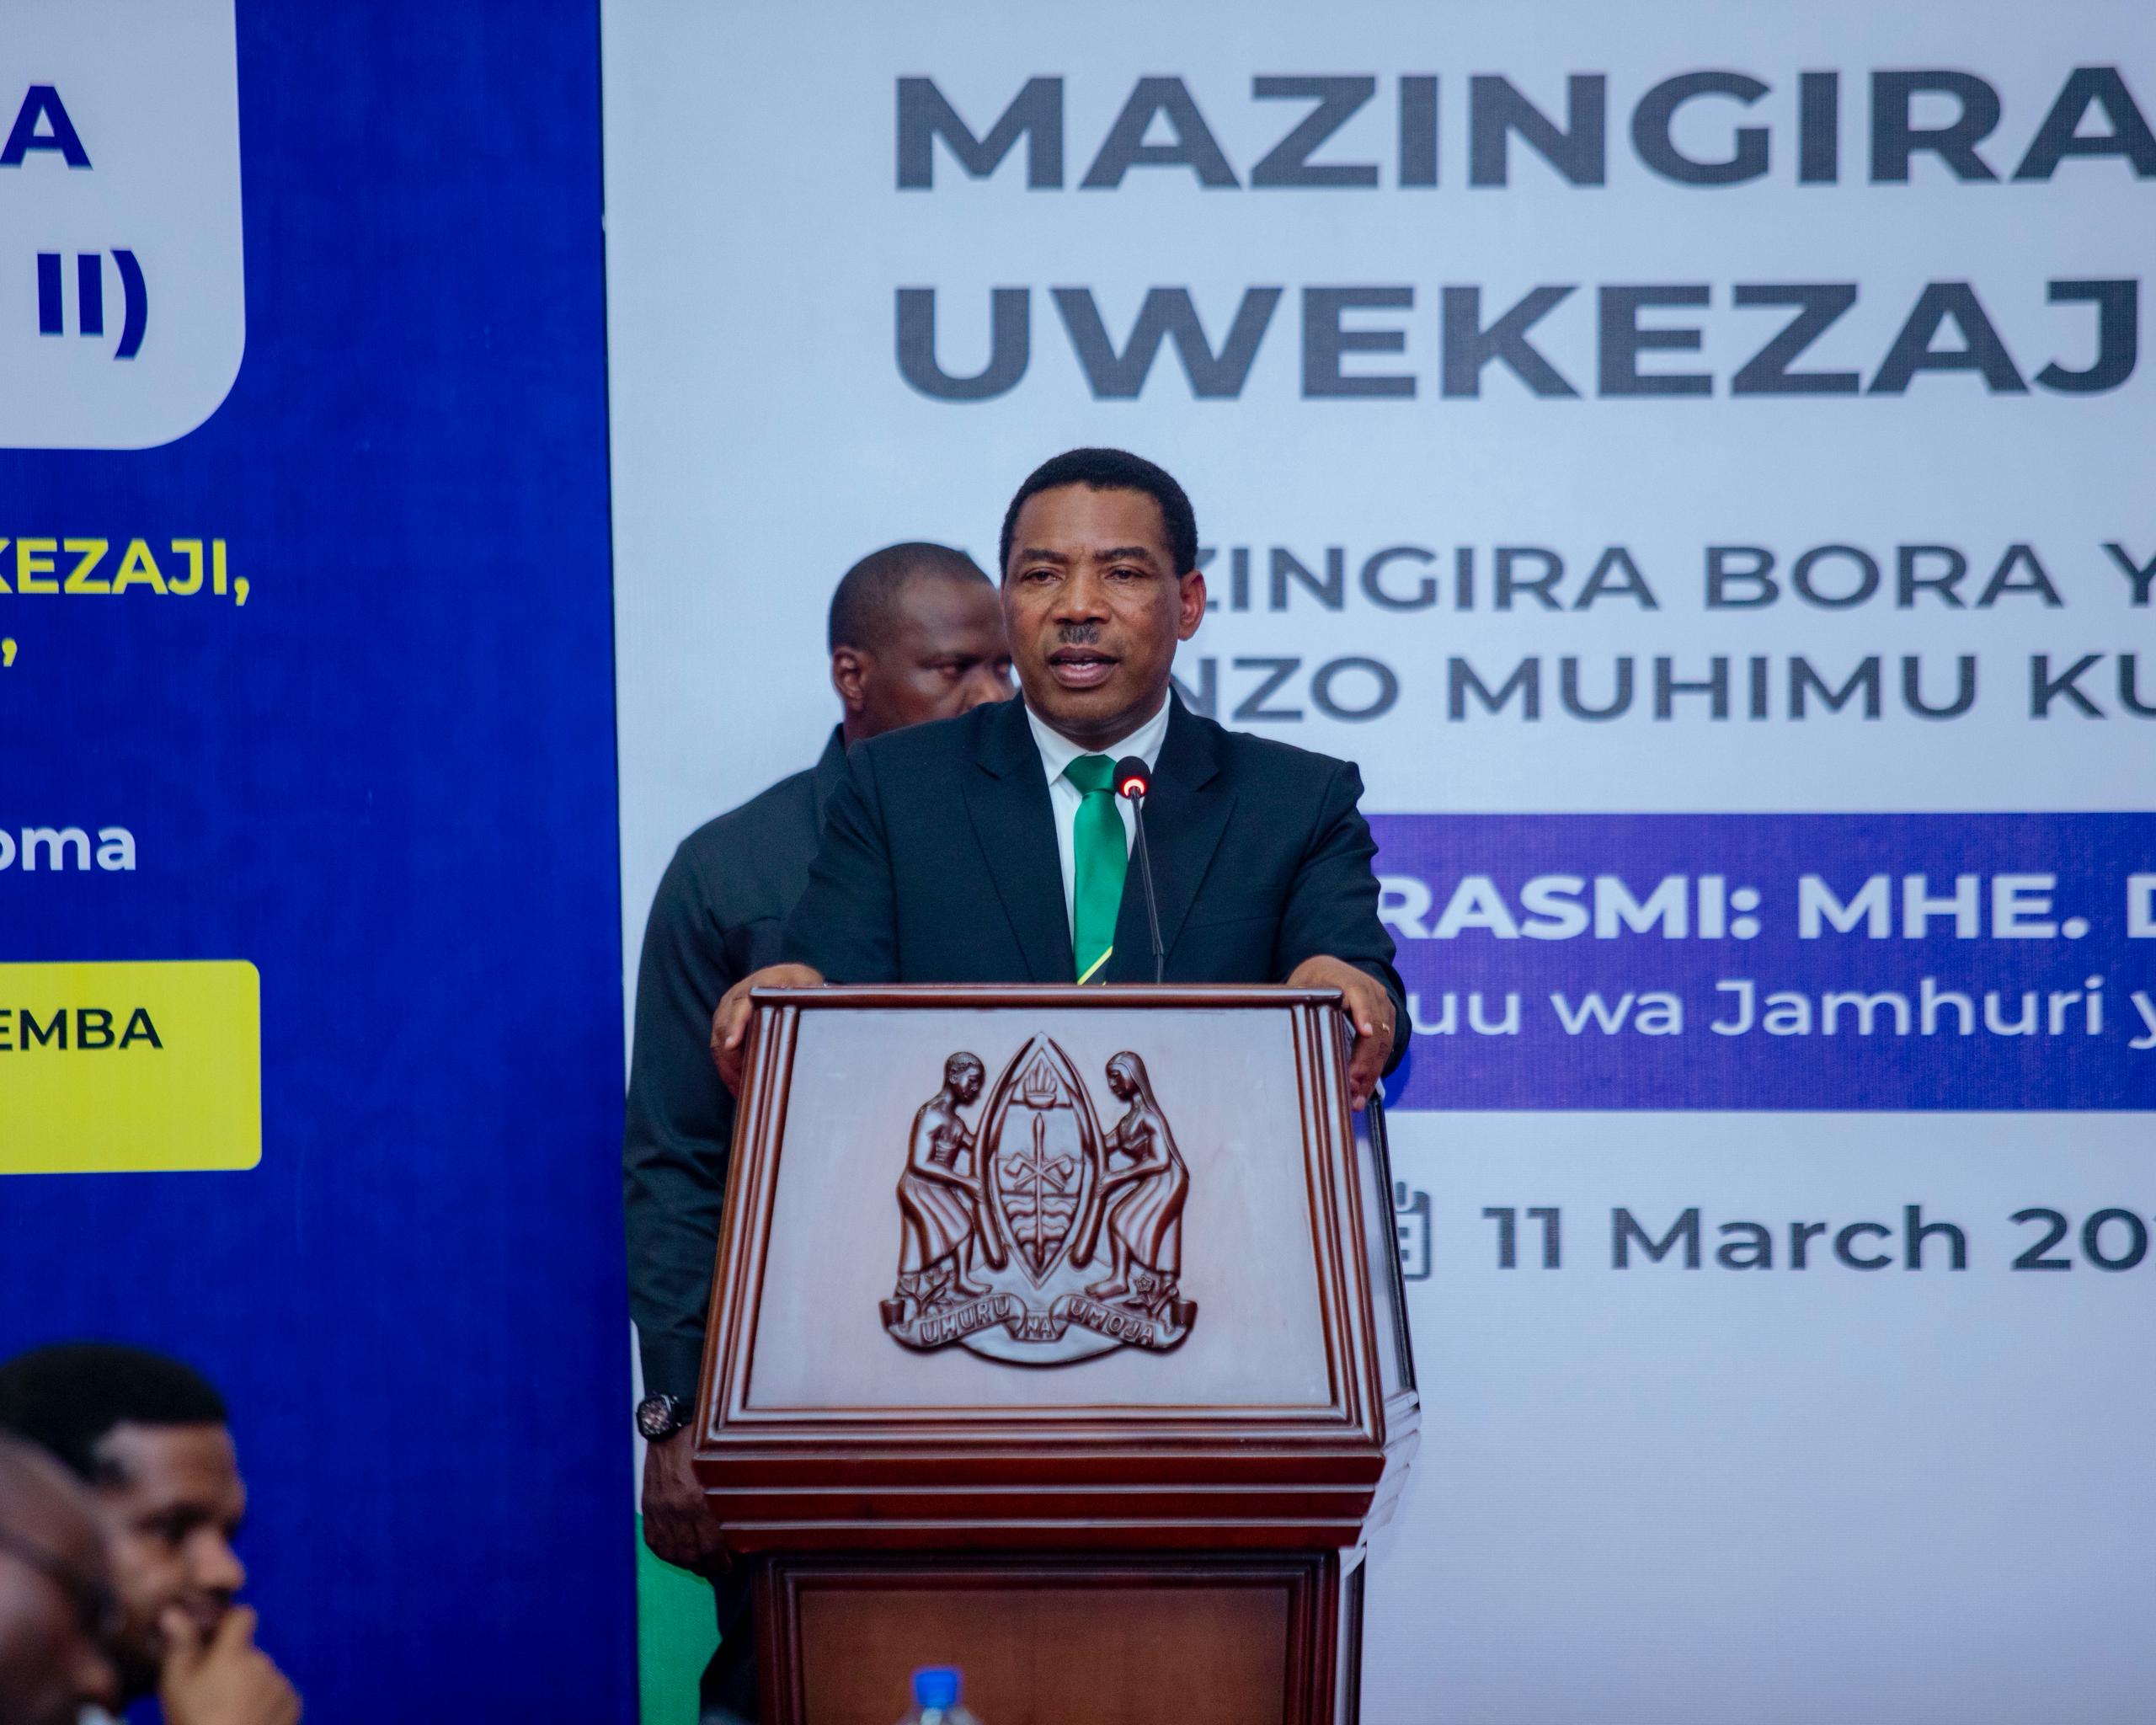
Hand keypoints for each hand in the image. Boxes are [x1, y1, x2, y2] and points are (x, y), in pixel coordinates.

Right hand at [160, 1605, 300, 1724]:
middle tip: (215, 1694)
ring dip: (251, 1686)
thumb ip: (180, 1644)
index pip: (242, 1616)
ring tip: (230, 1714)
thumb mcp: (176, 1685)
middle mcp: (263, 1663)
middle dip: (236, 1665)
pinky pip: (279, 1694)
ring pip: (264, 1675)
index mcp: (234, 1654)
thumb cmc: (193, 1722)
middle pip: (250, 1652)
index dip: (230, 1625)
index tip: (218, 1641)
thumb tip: (174, 1611)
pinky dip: (267, 1704)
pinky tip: (248, 1722)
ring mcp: (281, 1684)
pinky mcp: (293, 1705)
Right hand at [641, 1428, 728, 1571]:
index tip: (728, 1566)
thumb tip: (742, 1521)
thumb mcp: (721, 1468)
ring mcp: (658, 1509)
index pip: (709, 1545)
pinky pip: (653, 1540)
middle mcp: (675, 1509)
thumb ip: (730, 1495)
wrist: (668, 1427)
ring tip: (698, 1565)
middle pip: (689, 1554)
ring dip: (685, 1563)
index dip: (720, 1562)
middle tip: (716, 1569)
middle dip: (704, 1567)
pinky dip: (665, 1552)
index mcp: (697, 1500)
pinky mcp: (647, 1507)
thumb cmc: (701, 1443)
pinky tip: (676, 1553)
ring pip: (670, 1552)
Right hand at [709, 963, 823, 1093]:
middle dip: (733, 1057)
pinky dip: (727, 1070)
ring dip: (729, 1068)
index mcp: (758, 983)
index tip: (733, 1044)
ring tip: (744, 1092)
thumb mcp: (807, 986)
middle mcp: (736, 995)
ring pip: (718, 1042)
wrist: (784, 978)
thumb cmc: (798, 985)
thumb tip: (814, 1007)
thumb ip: (808, 995)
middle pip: (724, 1028)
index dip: (736, 1024)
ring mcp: (726, 1010)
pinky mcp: (723, 1024)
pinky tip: (739, 1089)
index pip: (741, 1004)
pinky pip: (719, 1050)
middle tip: (748, 1081)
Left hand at [1287, 956, 1395, 1111]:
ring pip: (1383, 1043)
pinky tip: (1362, 1092)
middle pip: (1375, 1027)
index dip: (1364, 1013)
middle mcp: (1371, 991)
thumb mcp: (1300, 987)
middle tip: (1352, 1084)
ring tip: (1356, 1099)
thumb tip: (1279, 1025)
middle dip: (1365, 1059)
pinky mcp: (1388, 1021)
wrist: (1333, 970)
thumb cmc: (1312, 982)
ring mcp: (1383, 1006)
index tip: (1365, 1032)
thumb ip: (1295, 1003)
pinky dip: (1373, 1072)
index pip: (1359, 995)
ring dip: (1371, 1073)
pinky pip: (1385, 1049)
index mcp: (1346, 979)